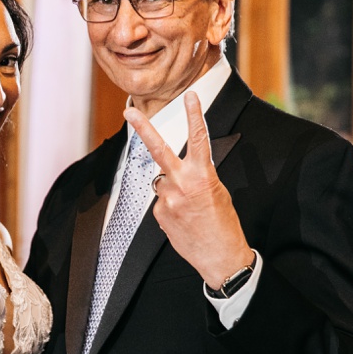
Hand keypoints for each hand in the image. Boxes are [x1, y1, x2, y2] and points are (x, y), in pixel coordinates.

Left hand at [124, 91, 252, 287]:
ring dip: (173, 190)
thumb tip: (179, 171)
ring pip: (162, 182)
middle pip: (158, 150)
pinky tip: (183, 220)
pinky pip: (161, 202)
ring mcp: (167, 198)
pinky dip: (170, 207)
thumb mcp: (218, 191)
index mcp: (203, 175)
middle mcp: (181, 183)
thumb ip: (198, 175)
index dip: (195, 115)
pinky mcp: (158, 213)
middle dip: (143, 128)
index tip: (191, 96)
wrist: (220, 257)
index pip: (199, 139)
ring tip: (190, 209)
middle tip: (128, 111)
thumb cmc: (224, 223)